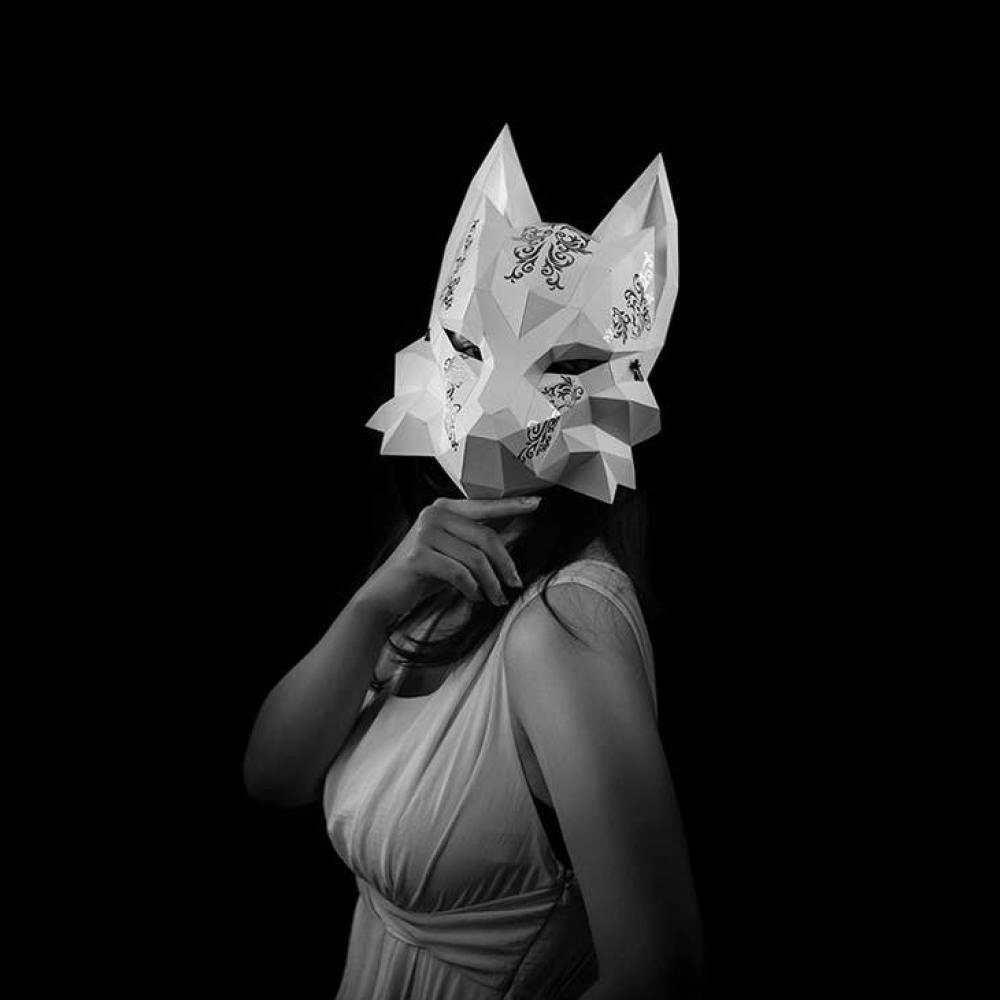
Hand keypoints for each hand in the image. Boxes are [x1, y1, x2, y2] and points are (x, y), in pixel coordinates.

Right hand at [356, 495, 541, 620]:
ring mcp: (424, 533)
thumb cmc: (424, 574)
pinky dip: (472, 589)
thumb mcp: (456, 554)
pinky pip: (459, 573)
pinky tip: (475, 597)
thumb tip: (519, 532)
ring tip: (496, 598)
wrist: (385, 595)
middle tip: (515, 583)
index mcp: (443, 508)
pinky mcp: (418, 556)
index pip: (485, 505)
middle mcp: (433, 514)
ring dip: (491, 583)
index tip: (536, 502)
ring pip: (475, 558)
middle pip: (485, 536)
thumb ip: (481, 541)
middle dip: (505, 563)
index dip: (512, 505)